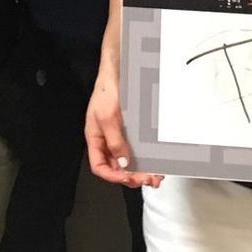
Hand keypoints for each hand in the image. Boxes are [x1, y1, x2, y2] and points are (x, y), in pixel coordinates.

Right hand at [85, 53, 161, 188]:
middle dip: (132, 177)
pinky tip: (155, 161)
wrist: (118, 71)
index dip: (113, 176)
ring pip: (128, 161)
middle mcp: (107, 140)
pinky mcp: (130, 131)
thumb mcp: (108, 117)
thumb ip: (114, 141)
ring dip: (141, 171)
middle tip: (149, 180)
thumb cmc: (106, 91)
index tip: (129, 179)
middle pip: (117, 167)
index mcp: (96, 139)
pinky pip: (137, 150)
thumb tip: (123, 164)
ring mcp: (119, 136)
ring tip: (155, 176)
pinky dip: (146, 159)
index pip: (100, 166)